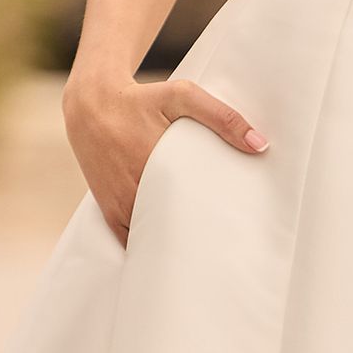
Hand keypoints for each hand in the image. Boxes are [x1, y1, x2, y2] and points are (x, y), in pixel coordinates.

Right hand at [62, 70, 268, 247]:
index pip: (194, 210)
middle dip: (200, 241)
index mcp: (155, 166)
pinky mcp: (109, 209)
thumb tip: (260, 145)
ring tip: (203, 256)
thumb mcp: (181, 96)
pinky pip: (130, 240)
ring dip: (174, 248)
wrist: (91, 104)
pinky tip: (169, 253)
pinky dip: (148, 247)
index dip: (216, 226)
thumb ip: (222, 117)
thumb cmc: (141, 99)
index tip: (238, 233)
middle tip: (228, 248)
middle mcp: (134, 191)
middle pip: (175, 230)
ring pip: (152, 240)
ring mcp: (119, 204)